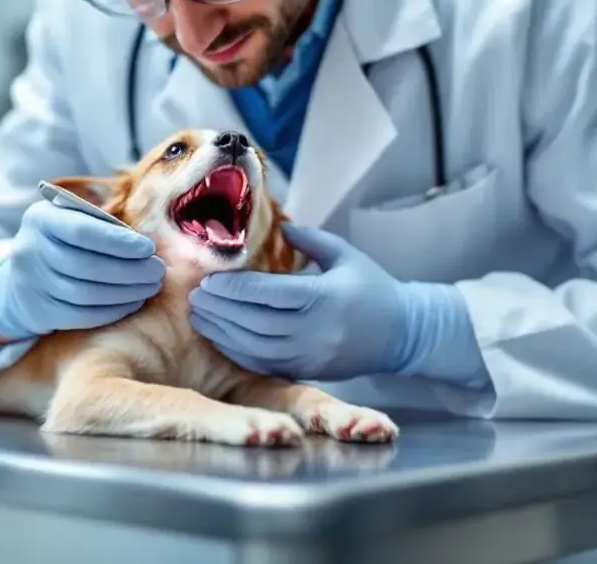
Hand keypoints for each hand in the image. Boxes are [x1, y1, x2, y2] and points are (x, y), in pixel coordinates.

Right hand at [0, 200, 165, 340]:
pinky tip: (133, 302)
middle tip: (158, 271)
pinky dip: (112, 311)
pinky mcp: (38, 312)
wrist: (22, 278)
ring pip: (85, 294)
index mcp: (41, 219)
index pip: (82, 231)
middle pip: (86, 266)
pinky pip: (81, 316)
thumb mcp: (72, 220)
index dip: (119, 242)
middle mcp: (30, 250)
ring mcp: (31, 284)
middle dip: (130, 270)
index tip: (149, 248)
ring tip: (150, 286)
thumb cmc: (62, 242)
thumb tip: (148, 246)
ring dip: (126, 292)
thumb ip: (102, 225)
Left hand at [189, 223, 475, 383]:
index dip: (235, 287)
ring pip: (255, 348)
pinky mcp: (307, 373)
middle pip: (256, 322)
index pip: (270, 294)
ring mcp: (311, 356)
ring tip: (198, 314)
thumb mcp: (344, 254)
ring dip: (222, 332)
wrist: (403, 334)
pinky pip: (264, 364)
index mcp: (326, 298)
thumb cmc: (372, 287)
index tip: (209, 278)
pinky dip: (237, 351)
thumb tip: (277, 223)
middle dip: (221, 309)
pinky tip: (219, 335)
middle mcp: (317, 331)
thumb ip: (309, 239)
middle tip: (194, 295)